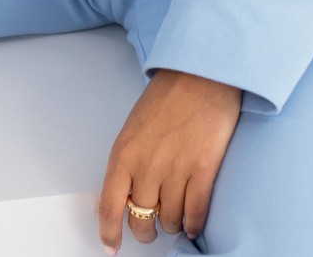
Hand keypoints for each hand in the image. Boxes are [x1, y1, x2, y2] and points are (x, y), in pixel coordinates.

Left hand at [97, 69, 241, 251]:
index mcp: (124, 153)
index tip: (110, 247)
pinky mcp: (204, 172)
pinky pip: (195, 215)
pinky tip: (193, 222)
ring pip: (169, 221)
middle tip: (151, 226)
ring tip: (176, 214)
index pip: (109, 207)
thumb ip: (129, 162)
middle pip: (141, 221)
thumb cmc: (168, 95)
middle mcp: (147, 166)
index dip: (109, 233)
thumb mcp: (134, 127)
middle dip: (145, 231)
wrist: (202, 73)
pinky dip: (194, 224)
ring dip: (172, 224)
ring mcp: (176, 170)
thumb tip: (125, 196)